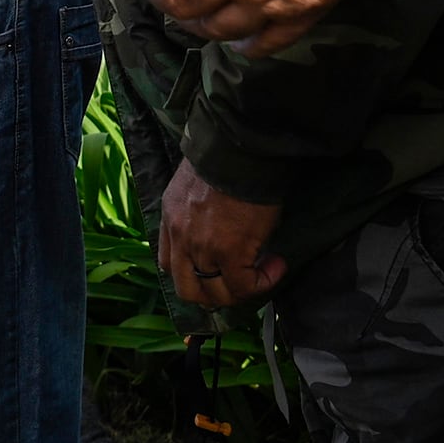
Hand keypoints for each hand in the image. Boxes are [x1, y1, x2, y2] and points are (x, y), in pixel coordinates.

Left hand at [158, 159, 285, 307]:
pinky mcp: (229, 253)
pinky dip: (262, 283)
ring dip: (239, 291)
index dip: (191, 273)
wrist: (240, 148)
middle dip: (212, 295)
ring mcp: (202, 248)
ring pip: (215, 293)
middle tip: (236, 286)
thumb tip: (220, 225)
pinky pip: (244, 285)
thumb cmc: (226, 155)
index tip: (214, 269)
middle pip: (186, 289)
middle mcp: (180, 236)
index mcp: (170, 216)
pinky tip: (275, 267)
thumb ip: (198, 210)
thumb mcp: (196, 182)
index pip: (168, 262)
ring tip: (261, 275)